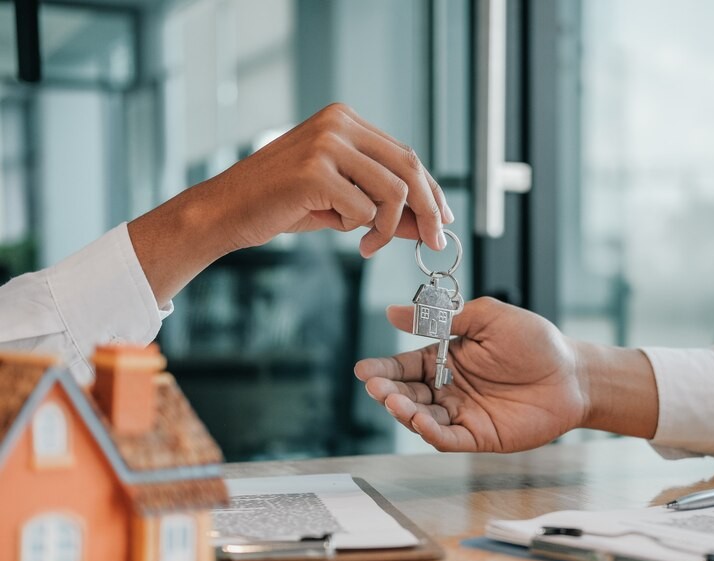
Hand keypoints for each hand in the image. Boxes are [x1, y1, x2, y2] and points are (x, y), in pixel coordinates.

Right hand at [129, 103, 451, 303]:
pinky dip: (356, 227)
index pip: (406, 155)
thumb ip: (384, 205)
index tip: (443, 219)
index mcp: (344, 120)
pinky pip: (363, 210)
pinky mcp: (315, 171)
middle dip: (427, 211)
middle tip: (433, 241)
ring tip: (367, 243)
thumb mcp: (342, 200)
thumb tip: (429, 223)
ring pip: (392, 192)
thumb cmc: (282, 204)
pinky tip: (334, 227)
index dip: (431, 190)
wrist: (225, 211)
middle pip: (408, 169)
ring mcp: (326, 144)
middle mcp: (338, 123)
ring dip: (387, 228)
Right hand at [354, 298, 658, 451]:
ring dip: (405, 412)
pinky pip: (449, 439)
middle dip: (388, 392)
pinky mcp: (479, 436)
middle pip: (408, 394)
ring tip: (397, 402)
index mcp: (447, 357)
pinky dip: (431, 433)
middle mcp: (449, 388)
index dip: (383, 369)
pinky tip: (422, 423)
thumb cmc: (536, 342)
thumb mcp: (488, 318)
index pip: (406, 365)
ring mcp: (463, 414)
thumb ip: (445, 318)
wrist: (573, 374)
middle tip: (378, 388)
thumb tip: (395, 311)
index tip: (364, 370)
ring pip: (423, 418)